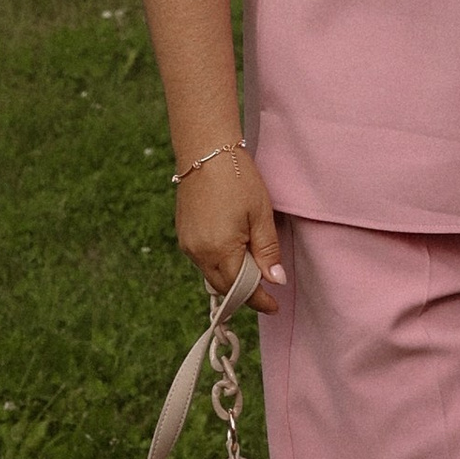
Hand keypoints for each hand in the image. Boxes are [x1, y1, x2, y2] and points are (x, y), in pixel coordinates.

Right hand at [176, 144, 286, 310]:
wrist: (205, 152)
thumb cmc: (238, 179)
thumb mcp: (260, 214)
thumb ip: (267, 251)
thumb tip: (275, 280)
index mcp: (219, 250)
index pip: (241, 288)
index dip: (259, 300)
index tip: (275, 306)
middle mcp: (198, 253)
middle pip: (224, 286)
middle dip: (246, 292)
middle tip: (269, 289)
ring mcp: (187, 245)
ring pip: (212, 275)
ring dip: (232, 278)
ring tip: (255, 269)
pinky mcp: (183, 236)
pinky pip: (203, 261)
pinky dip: (220, 264)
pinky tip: (235, 253)